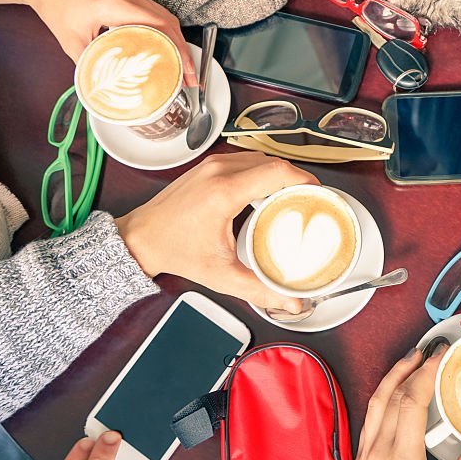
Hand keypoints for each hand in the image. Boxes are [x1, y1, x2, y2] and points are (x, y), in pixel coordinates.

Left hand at [24, 0, 196, 85]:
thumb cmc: (56, 6)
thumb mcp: (71, 42)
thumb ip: (91, 65)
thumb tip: (107, 88)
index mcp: (113, 4)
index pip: (158, 26)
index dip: (177, 51)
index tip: (185, 73)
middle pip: (168, 21)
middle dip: (183, 51)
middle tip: (190, 76)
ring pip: (165, 16)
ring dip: (176, 41)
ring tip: (182, 66)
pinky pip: (155, 11)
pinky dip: (165, 31)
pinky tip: (167, 49)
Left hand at [115, 152, 318, 311]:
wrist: (142, 238)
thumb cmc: (176, 250)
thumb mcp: (222, 274)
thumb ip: (259, 289)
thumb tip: (290, 301)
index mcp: (225, 192)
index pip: (277, 172)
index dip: (305, 179)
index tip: (318, 193)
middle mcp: (219, 171)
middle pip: (273, 162)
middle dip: (296, 179)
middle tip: (309, 200)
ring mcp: (212, 165)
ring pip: (261, 158)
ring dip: (280, 174)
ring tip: (293, 196)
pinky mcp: (208, 165)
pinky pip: (246, 159)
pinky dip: (262, 171)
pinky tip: (269, 191)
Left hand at [353, 345, 460, 459]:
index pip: (410, 403)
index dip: (423, 374)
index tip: (436, 357)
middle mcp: (378, 455)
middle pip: (389, 397)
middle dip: (407, 368)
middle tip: (425, 351)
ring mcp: (365, 459)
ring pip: (374, 406)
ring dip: (391, 380)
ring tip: (408, 363)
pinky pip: (370, 422)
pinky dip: (383, 401)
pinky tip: (395, 398)